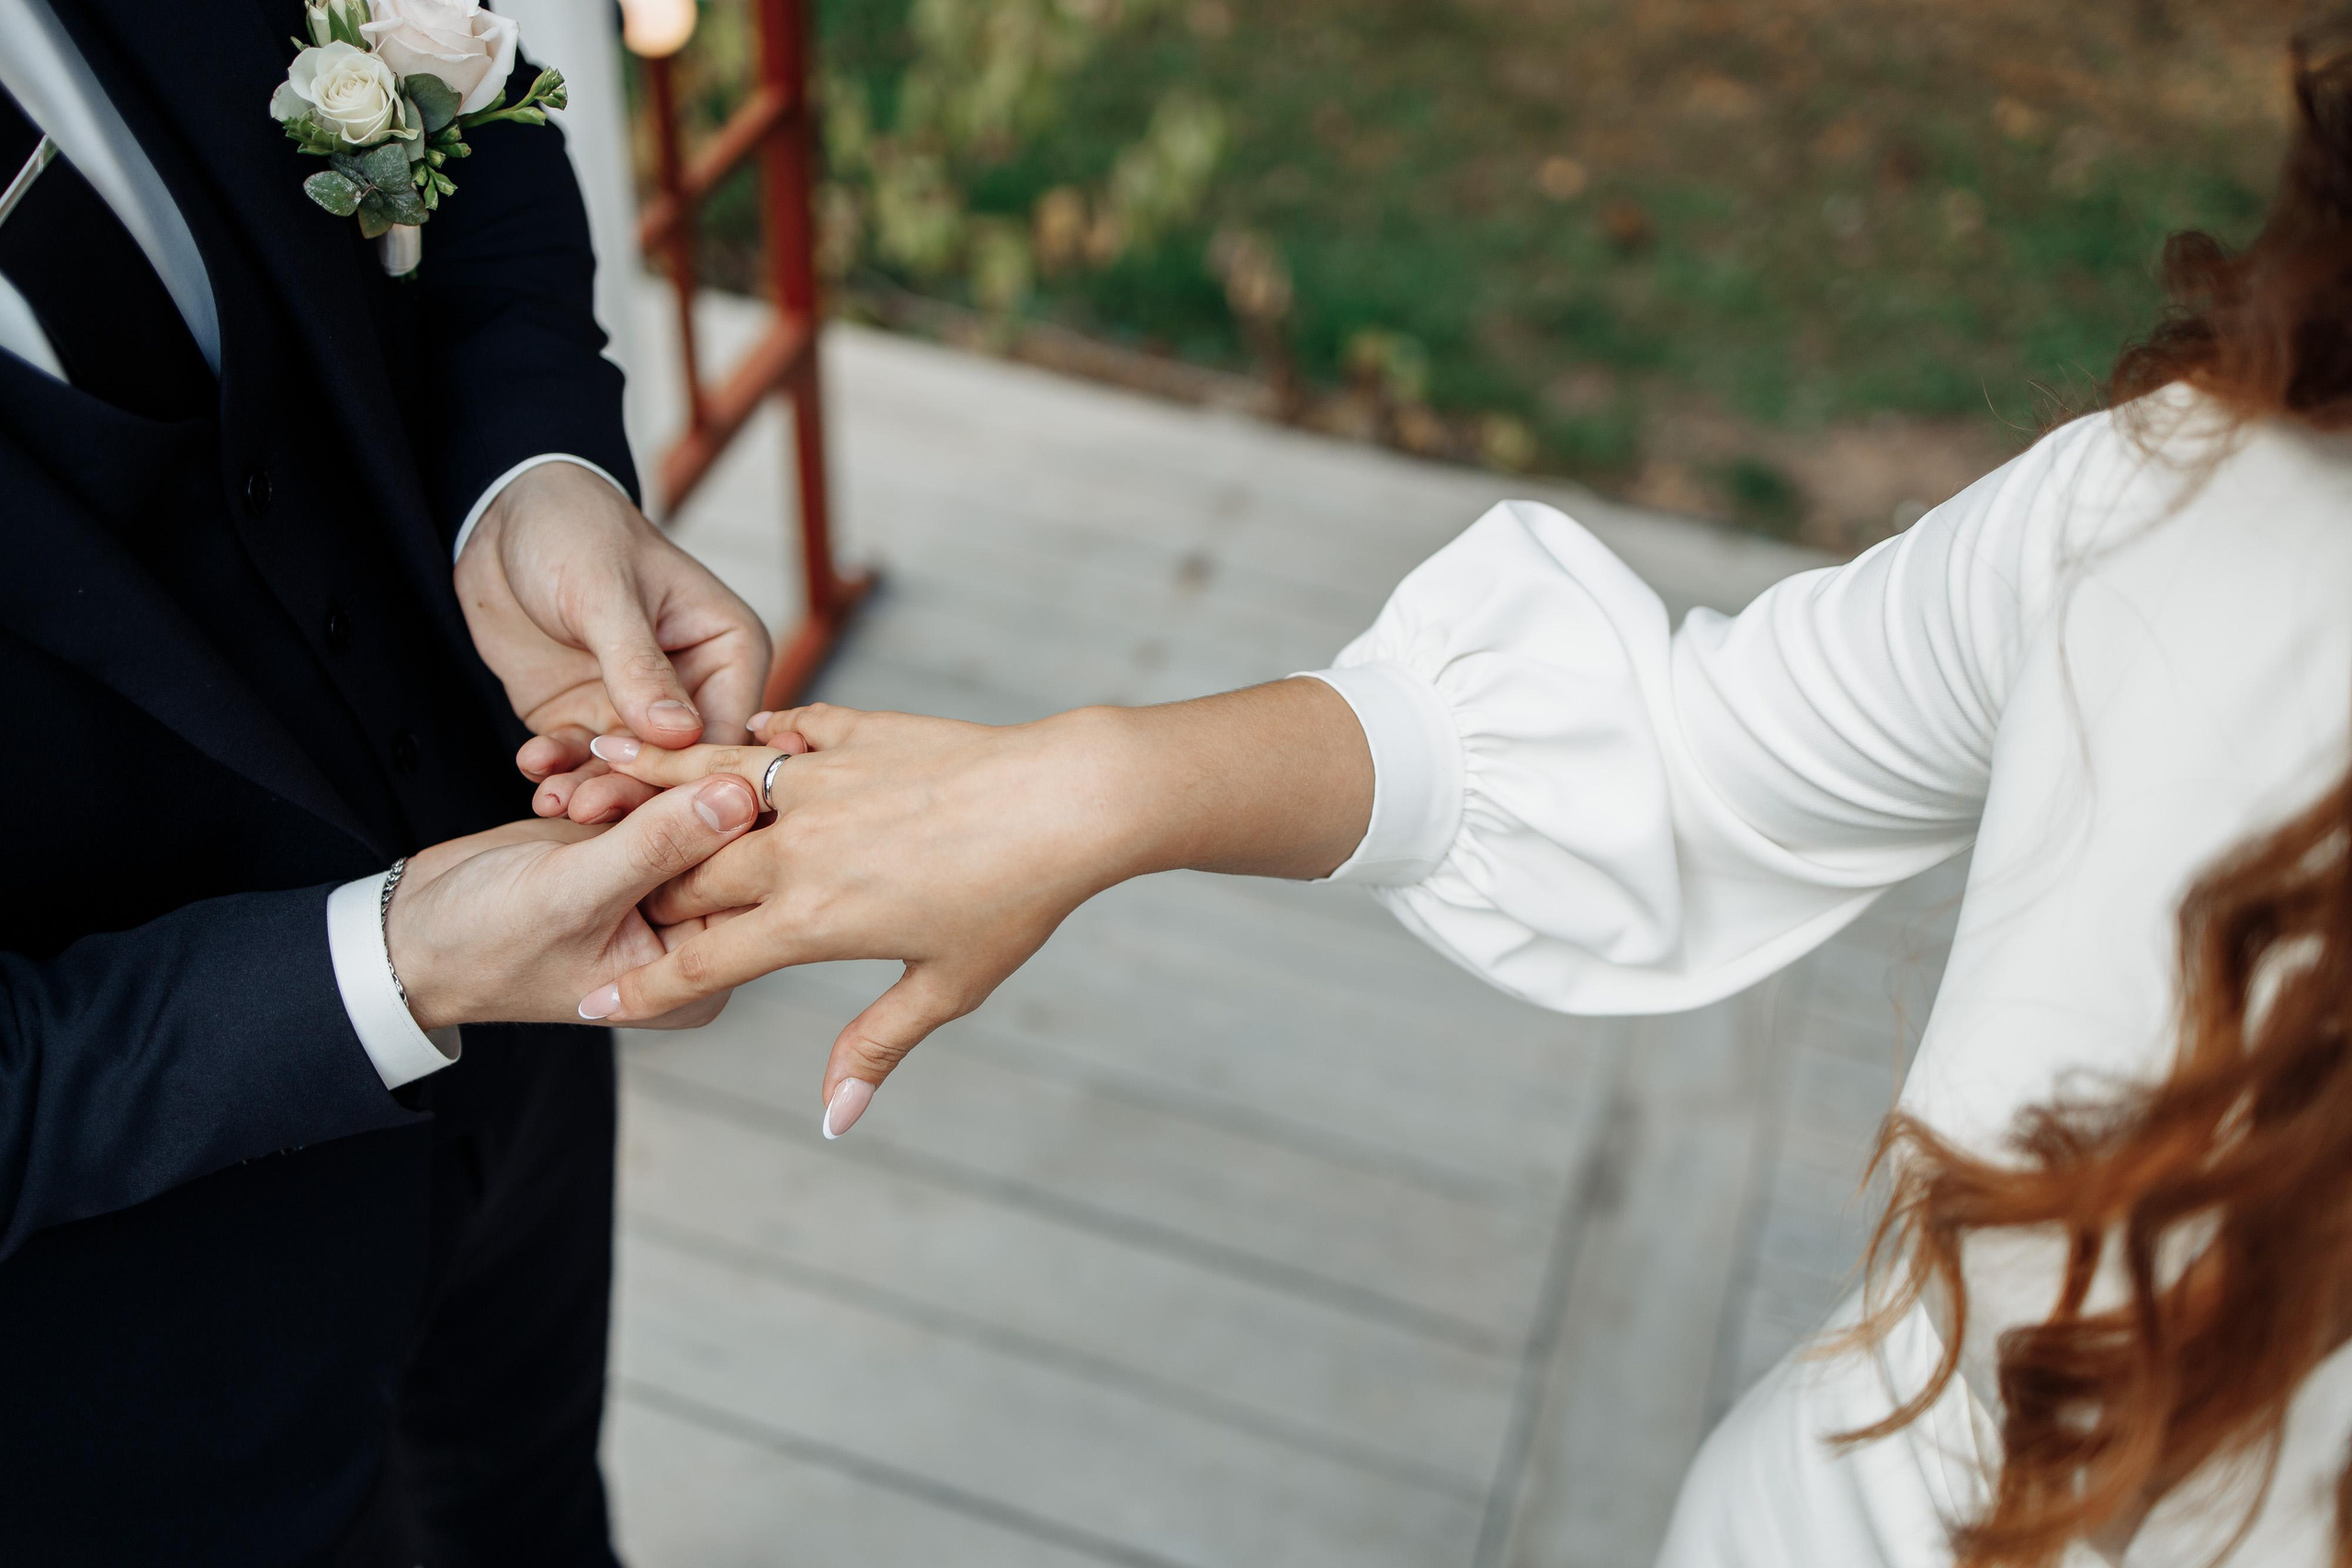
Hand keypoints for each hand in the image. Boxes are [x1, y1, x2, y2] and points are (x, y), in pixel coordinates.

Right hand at [386, 771, 763, 1030]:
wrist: (412, 932)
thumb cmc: (482, 942)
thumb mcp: (573, 894)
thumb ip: (655, 846)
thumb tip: (737, 797)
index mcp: (693, 969)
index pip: (748, 884)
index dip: (745, 819)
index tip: (741, 765)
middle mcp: (687, 929)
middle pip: (721, 838)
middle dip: (678, 792)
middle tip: (637, 766)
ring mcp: (657, 883)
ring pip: (680, 804)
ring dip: (628, 781)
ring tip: (570, 802)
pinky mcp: (626, 844)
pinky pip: (640, 791)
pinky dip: (604, 773)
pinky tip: (556, 770)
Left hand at [453, 460, 769, 822]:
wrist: (503, 515)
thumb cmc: (574, 529)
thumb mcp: (606, 594)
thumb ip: (640, 667)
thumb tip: (679, 735)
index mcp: (727, 649)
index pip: (727, 728)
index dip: (694, 770)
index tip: (659, 804)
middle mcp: (695, 687)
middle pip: (677, 762)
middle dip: (634, 789)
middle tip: (589, 810)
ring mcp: (638, 708)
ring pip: (628, 771)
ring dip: (591, 789)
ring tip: (554, 802)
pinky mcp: (587, 717)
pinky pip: (578, 759)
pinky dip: (557, 771)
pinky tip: (532, 769)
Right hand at [575, 682, 1371, 1136]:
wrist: (1068, 798)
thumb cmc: (1017, 901)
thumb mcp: (948, 986)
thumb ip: (875, 1047)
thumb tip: (832, 1118)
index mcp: (812, 919)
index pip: (701, 962)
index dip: (640, 989)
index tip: (589, 1006)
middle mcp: (799, 848)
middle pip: (683, 869)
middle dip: (625, 880)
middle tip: (566, 876)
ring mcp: (821, 783)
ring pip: (708, 784)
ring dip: (644, 783)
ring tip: (585, 771)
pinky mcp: (853, 733)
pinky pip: (779, 732)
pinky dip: (738, 736)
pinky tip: (710, 733)